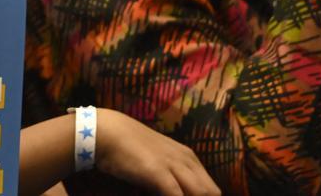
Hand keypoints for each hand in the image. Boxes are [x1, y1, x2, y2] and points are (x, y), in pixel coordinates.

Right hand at [95, 109, 219, 195]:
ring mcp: (175, 167)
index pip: (212, 190)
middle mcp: (186, 161)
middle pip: (212, 193)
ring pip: (202, 194)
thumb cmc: (128, 145)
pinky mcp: (160, 174)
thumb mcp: (158, 157)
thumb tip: (176, 189)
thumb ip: (171, 171)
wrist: (108, 131)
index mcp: (189, 157)